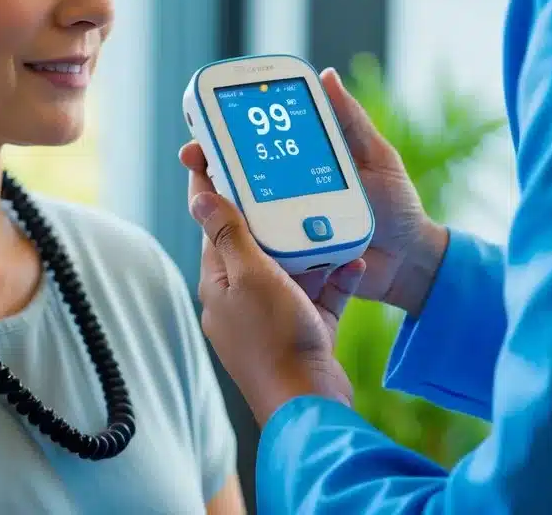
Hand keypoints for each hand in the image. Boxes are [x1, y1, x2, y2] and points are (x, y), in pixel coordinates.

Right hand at [179, 67, 449, 315]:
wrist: (411, 262)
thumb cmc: (397, 207)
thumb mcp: (377, 157)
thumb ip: (350, 121)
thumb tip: (326, 75)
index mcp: (301, 167)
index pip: (256, 146)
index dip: (227, 133)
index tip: (206, 119)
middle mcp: (287, 197)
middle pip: (237, 180)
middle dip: (210, 165)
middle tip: (194, 155)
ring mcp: (288, 229)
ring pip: (241, 216)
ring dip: (220, 203)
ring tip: (206, 191)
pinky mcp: (293, 261)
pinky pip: (264, 252)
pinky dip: (247, 242)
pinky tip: (235, 231)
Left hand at [189, 183, 366, 423]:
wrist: (309, 402)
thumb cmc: (274, 339)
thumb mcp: (250, 275)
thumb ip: (228, 235)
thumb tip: (198, 198)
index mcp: (218, 281)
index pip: (211, 223)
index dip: (212, 186)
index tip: (210, 150)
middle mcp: (240, 297)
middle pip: (255, 241)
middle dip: (276, 214)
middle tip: (289, 178)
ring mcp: (272, 316)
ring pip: (292, 267)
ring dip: (313, 246)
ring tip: (331, 220)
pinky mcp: (304, 332)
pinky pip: (320, 295)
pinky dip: (336, 279)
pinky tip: (354, 264)